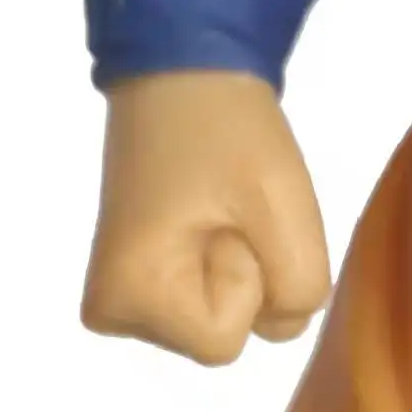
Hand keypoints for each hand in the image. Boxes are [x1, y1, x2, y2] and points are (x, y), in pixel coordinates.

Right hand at [82, 71, 331, 365]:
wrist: (186, 71)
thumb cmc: (231, 131)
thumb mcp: (285, 208)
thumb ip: (299, 288)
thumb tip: (287, 321)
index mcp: (125, 298)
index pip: (224, 341)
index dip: (248, 278)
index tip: (228, 215)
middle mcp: (112, 311)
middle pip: (221, 333)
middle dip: (246, 271)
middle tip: (224, 203)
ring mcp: (121, 294)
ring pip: (222, 314)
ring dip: (242, 261)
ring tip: (216, 201)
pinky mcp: (137, 274)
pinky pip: (211, 293)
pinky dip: (228, 257)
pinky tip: (207, 209)